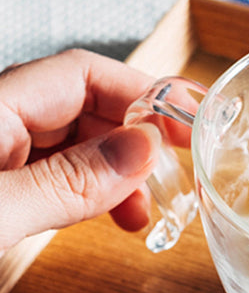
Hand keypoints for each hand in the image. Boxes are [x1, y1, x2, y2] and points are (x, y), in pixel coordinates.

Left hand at [0, 49, 158, 251]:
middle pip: (84, 110)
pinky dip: (93, 197)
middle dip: (136, 142)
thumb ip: (67, 181)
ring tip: (142, 211)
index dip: (142, 93)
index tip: (187, 122)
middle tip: (176, 171)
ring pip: (75, 149)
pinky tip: (110, 216)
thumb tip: (143, 149)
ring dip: (120, 177)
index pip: (80, 76)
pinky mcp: (3, 195)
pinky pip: (58, 181)